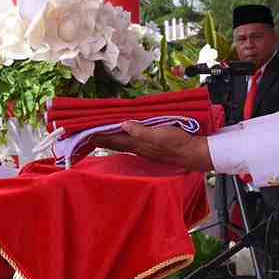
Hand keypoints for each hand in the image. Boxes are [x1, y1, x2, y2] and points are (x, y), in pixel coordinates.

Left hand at [93, 122, 212, 171]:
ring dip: (109, 139)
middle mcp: (138, 147)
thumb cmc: (178, 143)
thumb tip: (123, 124)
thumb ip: (141, 131)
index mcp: (137, 144)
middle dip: (100, 138)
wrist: (193, 153)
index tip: (85, 132)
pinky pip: (130, 142)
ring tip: (99, 134)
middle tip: (87, 134)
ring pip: (121, 143)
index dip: (99, 136)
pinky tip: (122, 135)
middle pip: (114, 142)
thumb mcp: (160, 134)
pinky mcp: (150, 147)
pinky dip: (122, 138)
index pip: (113, 139)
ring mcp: (144, 148)